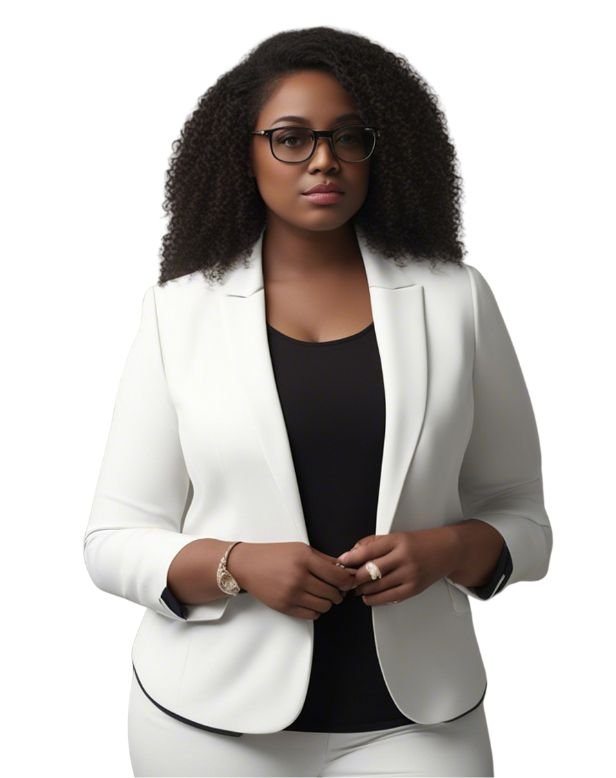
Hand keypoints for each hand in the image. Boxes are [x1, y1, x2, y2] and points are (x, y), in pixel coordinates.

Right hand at [228, 541, 357, 620]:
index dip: (347, 581)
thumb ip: (324, 559)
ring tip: (322, 594)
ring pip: (325, 606)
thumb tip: (344, 569)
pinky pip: (312, 615)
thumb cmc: (273, 555)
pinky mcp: (285, 607)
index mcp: (304, 559)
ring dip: (328, 602)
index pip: (337, 576)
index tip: (348, 581)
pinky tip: (311, 600)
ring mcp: (291, 594)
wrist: (247, 565)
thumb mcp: (300, 548)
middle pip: (333, 593)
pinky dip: (316, 609)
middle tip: (335, 588)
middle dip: (338, 592)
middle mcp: (299, 577)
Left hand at [335, 528, 458, 605]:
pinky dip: (375, 599)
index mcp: (397, 541)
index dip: (350, 559)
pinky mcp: (414, 588)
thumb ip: (374, 543)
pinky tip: (368, 596)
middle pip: (370, 571)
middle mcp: (403, 557)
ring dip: (362, 589)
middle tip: (344, 579)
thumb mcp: (397, 536)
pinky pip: (389, 597)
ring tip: (355, 588)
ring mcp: (409, 574)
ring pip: (377, 586)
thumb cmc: (421, 542)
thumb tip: (352, 553)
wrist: (448, 550)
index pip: (367, 551)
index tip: (340, 562)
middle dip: (353, 578)